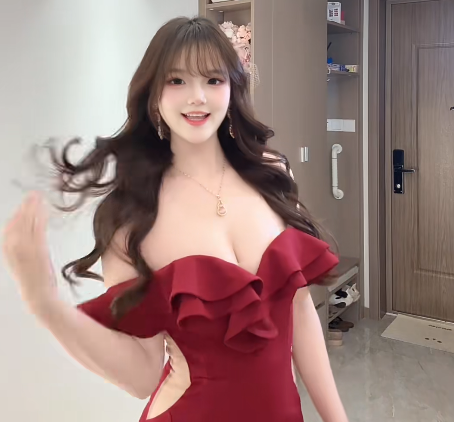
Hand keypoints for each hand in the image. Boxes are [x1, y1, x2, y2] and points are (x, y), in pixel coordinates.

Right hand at [2, 191, 57, 310]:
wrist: (38, 295)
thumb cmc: (33, 278)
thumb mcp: (23, 260)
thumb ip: (23, 246)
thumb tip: (30, 230)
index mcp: (7, 249)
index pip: (11, 226)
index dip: (19, 213)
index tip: (27, 203)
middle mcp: (13, 247)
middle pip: (19, 221)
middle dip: (26, 206)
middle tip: (34, 194)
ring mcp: (25, 248)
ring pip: (28, 222)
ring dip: (33, 208)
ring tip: (39, 197)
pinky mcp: (37, 250)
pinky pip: (38, 229)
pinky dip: (40, 217)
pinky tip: (45, 210)